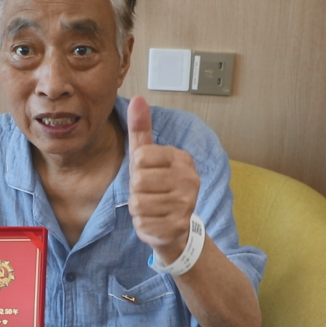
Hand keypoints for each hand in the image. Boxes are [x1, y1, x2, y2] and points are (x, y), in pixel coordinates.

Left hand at [127, 96, 200, 262]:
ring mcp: (186, 204)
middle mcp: (189, 179)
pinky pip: (142, 223)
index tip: (149, 174)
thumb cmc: (157, 186)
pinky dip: (142, 224)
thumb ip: (141, 128)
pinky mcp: (177, 226)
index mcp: (181, 158)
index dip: (137, 169)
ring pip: (138, 204)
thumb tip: (137, 99)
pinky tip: (155, 221)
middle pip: (138, 181)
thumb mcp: (146, 156)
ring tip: (152, 207)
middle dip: (136, 190)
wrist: (176, 227)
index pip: (140, 156)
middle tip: (149, 193)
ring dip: (138, 209)